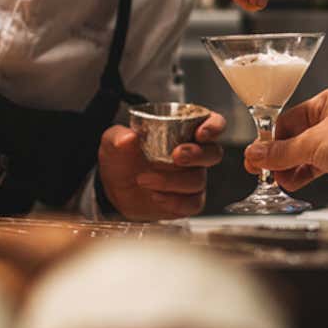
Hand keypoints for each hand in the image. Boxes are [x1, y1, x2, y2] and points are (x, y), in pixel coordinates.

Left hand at [97, 112, 225, 220]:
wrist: (115, 188)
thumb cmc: (122, 158)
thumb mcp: (114, 141)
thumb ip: (119, 137)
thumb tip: (128, 138)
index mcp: (183, 131)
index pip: (212, 123)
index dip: (213, 127)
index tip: (201, 133)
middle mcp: (194, 155)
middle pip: (213, 153)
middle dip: (197, 154)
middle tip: (176, 156)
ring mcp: (193, 178)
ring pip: (198, 180)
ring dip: (172, 180)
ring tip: (145, 180)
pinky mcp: (188, 201)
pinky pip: (194, 204)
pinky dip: (175, 202)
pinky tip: (157, 197)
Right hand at [242, 85, 327, 192]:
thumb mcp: (313, 144)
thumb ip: (282, 152)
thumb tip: (256, 154)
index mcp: (326, 102)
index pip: (287, 121)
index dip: (270, 141)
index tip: (257, 157)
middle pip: (299, 138)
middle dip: (282, 158)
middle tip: (267, 173)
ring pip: (313, 154)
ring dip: (296, 169)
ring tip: (281, 182)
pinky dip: (313, 174)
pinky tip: (300, 183)